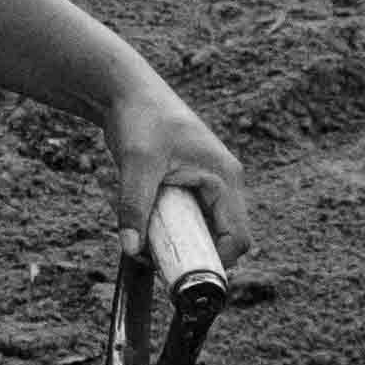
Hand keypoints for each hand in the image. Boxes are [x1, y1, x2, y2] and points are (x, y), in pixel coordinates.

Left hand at [102, 75, 252, 271]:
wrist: (125, 90)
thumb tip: (131, 248)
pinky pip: (190, 216)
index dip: (218, 262)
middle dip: (194, 254)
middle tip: (159, 263)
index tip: (184, 274)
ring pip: (204, 228)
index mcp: (225, 177)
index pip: (238, 236)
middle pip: (223, 236)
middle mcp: (224, 181)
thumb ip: (134, 207)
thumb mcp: (136, 165)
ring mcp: (209, 182)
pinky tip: (143, 223)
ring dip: (179, 240)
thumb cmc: (139, 119)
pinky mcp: (192, 182)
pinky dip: (170, 226)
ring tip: (146, 242)